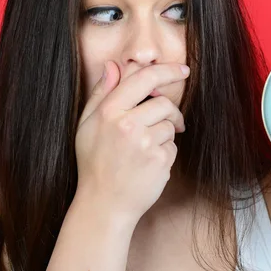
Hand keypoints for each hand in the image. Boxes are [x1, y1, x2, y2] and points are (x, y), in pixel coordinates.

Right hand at [74, 60, 189, 225]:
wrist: (104, 205)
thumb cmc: (94, 162)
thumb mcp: (87, 125)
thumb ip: (101, 93)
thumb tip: (113, 65)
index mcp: (109, 111)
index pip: (144, 78)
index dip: (167, 70)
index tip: (182, 70)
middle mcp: (127, 124)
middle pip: (163, 102)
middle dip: (168, 111)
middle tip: (162, 122)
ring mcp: (144, 143)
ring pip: (170, 125)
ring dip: (163, 134)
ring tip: (144, 150)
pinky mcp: (159, 160)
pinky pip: (173, 146)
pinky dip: (165, 153)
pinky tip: (148, 164)